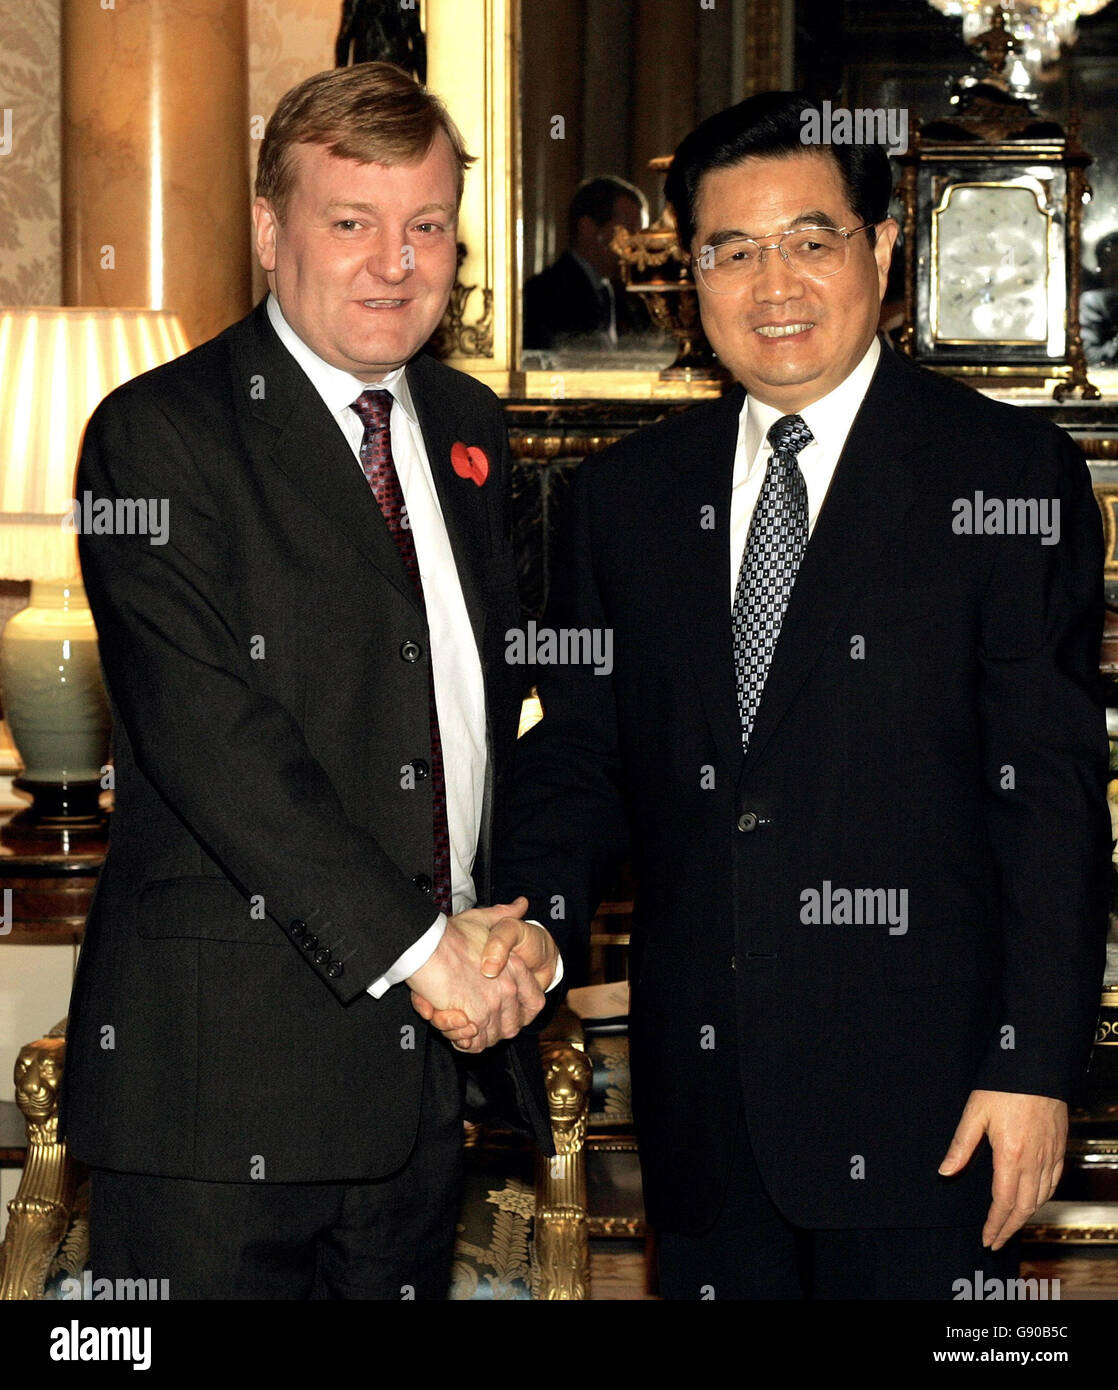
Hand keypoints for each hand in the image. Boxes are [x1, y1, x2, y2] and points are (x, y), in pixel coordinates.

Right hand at [407, 898, 544, 1053]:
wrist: (428, 946)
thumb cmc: (450, 934)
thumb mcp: (483, 919)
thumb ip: (504, 915)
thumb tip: (522, 904)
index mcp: (515, 970)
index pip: (534, 1004)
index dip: (521, 1013)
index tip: (502, 1013)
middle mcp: (508, 990)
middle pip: (511, 1027)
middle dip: (494, 1029)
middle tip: (473, 1021)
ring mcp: (491, 1006)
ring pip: (490, 1038)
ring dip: (474, 1036)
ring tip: (458, 1023)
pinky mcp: (472, 1019)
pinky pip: (472, 1043)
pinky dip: (462, 1042)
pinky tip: (452, 1029)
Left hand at [938, 1089, 1066, 1249]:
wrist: (1036, 1067)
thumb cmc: (1004, 1086)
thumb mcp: (975, 1113)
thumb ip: (961, 1146)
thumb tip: (945, 1172)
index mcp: (1010, 1155)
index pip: (1003, 1202)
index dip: (995, 1224)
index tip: (987, 1238)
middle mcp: (1033, 1160)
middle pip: (1024, 1207)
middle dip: (1010, 1228)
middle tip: (997, 1241)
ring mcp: (1049, 1155)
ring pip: (1041, 1197)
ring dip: (1026, 1216)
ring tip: (1011, 1226)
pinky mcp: (1059, 1148)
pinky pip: (1053, 1182)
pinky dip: (1043, 1198)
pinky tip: (1034, 1200)